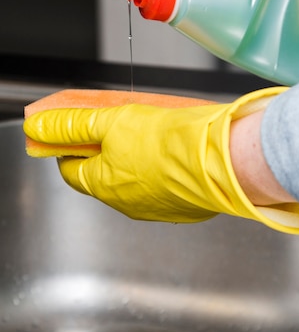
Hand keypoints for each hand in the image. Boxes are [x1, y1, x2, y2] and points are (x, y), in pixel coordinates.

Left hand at [23, 88, 298, 233]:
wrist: (224, 159)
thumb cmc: (172, 143)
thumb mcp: (115, 122)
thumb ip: (75, 125)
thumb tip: (40, 125)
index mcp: (104, 186)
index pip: (71, 168)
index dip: (73, 146)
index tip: (82, 130)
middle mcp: (127, 205)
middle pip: (105, 175)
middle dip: (110, 151)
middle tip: (124, 126)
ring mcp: (158, 208)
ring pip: (138, 182)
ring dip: (140, 161)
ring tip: (156, 135)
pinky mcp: (186, 206)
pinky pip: (167, 187)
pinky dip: (167, 170)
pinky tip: (179, 152)